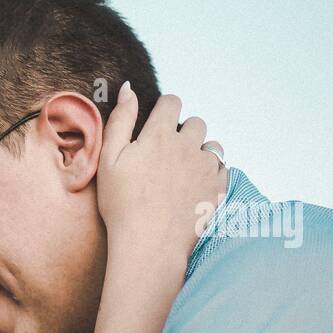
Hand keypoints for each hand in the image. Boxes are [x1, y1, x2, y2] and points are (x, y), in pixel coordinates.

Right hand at [96, 84, 226, 270]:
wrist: (148, 244)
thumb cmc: (122, 205)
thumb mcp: (109, 160)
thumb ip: (120, 121)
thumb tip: (128, 89)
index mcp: (160, 134)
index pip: (172, 102)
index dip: (164, 110)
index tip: (156, 125)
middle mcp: (188, 145)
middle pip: (195, 123)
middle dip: (183, 132)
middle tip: (165, 155)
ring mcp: (207, 167)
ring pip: (213, 145)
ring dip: (200, 151)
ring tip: (182, 171)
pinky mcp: (218, 188)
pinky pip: (222, 169)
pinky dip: (211, 172)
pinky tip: (193, 186)